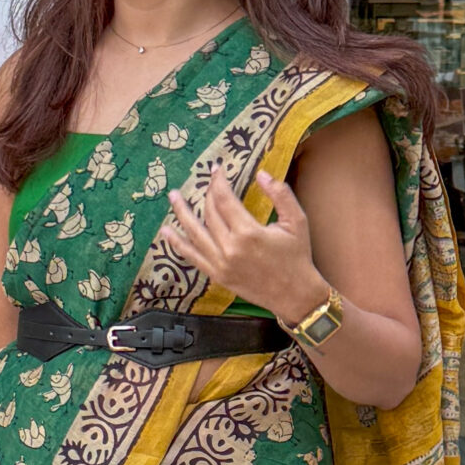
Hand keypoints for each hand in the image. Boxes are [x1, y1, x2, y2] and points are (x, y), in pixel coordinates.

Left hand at [159, 166, 327, 326]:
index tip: (217, 169)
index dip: (218, 182)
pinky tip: (166, 232)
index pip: (225, 200)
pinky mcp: (217, 276)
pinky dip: (177, 244)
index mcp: (249, 233)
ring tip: (173, 197)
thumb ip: (280, 194)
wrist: (294, 294)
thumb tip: (262, 174)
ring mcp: (220, 264)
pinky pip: (192, 257)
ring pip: (194, 233)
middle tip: (206, 180)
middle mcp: (230, 248)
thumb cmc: (297, 257)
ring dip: (181, 213)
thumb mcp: (297, 221)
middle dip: (207, 194)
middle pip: (210, 213)